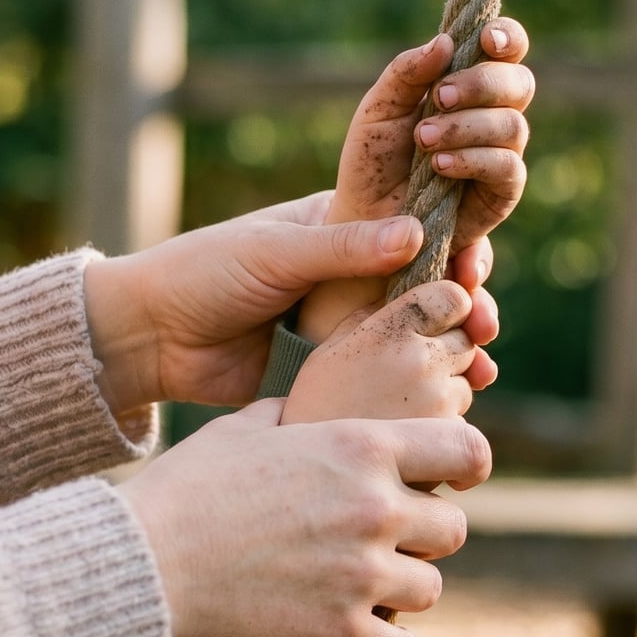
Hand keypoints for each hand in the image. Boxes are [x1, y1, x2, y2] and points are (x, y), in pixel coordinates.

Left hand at [86, 192, 489, 408]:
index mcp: (339, 228)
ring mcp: (341, 328)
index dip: (453, 250)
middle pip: (425, 291)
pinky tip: (450, 408)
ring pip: (412, 341)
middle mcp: (349, 276)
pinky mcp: (329, 375)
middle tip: (487, 327)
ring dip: (450, 354)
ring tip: (480, 372)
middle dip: (464, 310)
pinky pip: (382, 384)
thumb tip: (417, 235)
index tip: (478, 271)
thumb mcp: (275, 253)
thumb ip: (343, 247)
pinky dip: (417, 394)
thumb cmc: (203, 274)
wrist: (148, 337)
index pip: (414, 233)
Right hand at [123, 400, 487, 636]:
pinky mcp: (340, 635)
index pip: (465, 451)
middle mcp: (374, 508)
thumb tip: (301, 411)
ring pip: (430, 590)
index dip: (468, 467)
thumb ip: (289, 416)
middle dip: (424, 537)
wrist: (141, 565)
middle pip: (452, 529)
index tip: (455, 482)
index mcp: (359, 447)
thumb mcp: (240, 430)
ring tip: (365, 590)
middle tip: (387, 544)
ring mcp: (362, 575)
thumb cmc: (183, 491)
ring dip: (403, 591)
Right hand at [282, 281, 489, 424]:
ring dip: (446, 392)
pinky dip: (444, 430)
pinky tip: (404, 438)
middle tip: (406, 376)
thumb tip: (419, 296)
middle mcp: (420, 359)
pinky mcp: (448, 440)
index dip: (450, 306)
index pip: (455, 296)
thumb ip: (377, 316)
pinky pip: (463, 425)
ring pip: (467, 384)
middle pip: (467, 340)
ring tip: (397, 410)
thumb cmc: (314, 406)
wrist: (301, 475)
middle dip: (446, 353)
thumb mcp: (333, 348)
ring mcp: (438, 401)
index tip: (434, 321)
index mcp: (391, 328)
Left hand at [299, 19, 532, 341]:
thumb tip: (444, 43)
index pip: (502, 53)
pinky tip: (441, 167)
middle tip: (441, 98)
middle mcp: (486, 122)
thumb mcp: (376, 113)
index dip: (507, 38)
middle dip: (486, 85)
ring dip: (472, 127)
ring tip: (426, 141)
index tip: (487, 38)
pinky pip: (507, 176)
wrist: (358, 228)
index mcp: (462, 90)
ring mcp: (494, 162)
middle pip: (519, 87)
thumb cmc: (368, 167)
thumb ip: (406, 75)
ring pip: (515, 130)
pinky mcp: (493, 203)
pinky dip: (477, 163)